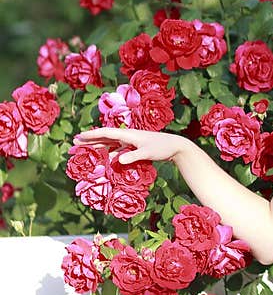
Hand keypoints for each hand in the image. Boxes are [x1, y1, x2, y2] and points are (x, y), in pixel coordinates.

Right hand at [73, 127, 191, 164]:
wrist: (176, 146)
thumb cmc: (162, 148)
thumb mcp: (147, 153)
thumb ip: (132, 157)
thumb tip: (116, 160)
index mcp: (128, 134)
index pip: (105, 133)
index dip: (91, 135)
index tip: (78, 137)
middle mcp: (128, 135)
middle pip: (104, 137)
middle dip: (89, 140)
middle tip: (74, 143)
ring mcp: (131, 141)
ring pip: (110, 143)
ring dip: (98, 146)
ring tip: (85, 149)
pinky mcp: (136, 146)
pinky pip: (118, 148)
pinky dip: (110, 151)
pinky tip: (106, 157)